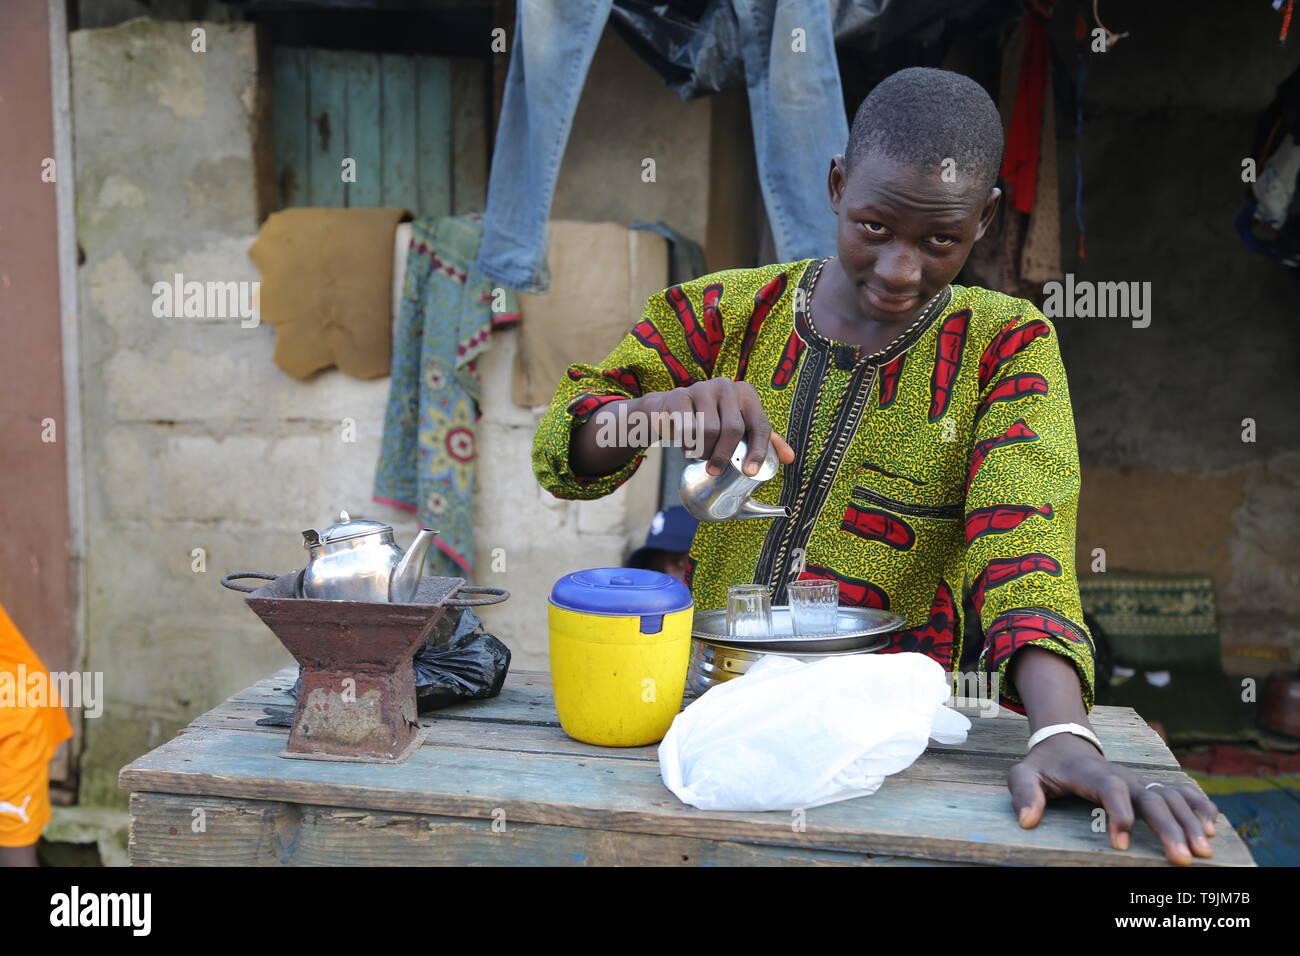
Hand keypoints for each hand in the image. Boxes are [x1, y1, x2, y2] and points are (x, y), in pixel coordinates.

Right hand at [637, 380, 794, 475]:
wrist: (670, 410)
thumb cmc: (711, 421)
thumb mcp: (739, 427)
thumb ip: (764, 441)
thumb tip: (789, 458)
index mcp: (746, 393)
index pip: (760, 424)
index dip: (758, 451)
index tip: (750, 472)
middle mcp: (726, 386)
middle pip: (734, 428)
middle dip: (725, 455)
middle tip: (716, 470)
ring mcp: (701, 388)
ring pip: (709, 429)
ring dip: (704, 451)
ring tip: (700, 455)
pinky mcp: (679, 396)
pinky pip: (687, 427)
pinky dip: (687, 444)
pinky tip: (687, 448)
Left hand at [1009, 732, 1218, 864]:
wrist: (1064, 743)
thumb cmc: (1044, 766)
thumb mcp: (1024, 774)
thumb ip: (1023, 793)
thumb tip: (1027, 821)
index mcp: (1091, 774)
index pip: (1110, 789)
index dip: (1118, 814)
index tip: (1121, 844)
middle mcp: (1121, 775)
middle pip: (1150, 797)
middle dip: (1169, 828)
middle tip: (1183, 859)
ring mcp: (1138, 779)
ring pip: (1170, 795)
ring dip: (1190, 821)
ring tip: (1204, 851)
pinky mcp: (1149, 784)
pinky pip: (1180, 790)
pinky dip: (1198, 805)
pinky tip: (1212, 826)